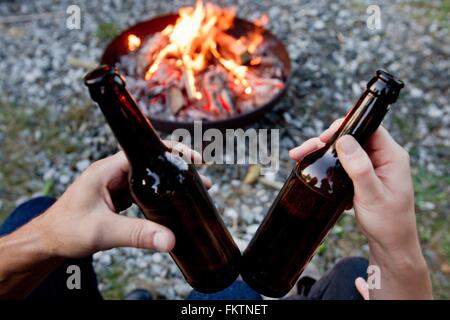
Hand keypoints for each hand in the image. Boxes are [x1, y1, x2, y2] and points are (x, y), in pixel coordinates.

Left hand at [31, 142, 210, 258]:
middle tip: (202, 181)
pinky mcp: (118, 197)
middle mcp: (113, 172)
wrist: (48, 242)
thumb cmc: (66, 230)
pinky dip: (160, 195)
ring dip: (170, 182)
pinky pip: (144, 191)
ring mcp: (116, 184)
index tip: (194, 159)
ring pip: (149, 177)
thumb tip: (170, 240)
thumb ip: (137, 235)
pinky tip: (172, 204)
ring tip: (194, 191)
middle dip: (177, 168)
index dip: (171, 151)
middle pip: (151, 162)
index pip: (144, 149)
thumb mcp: (104, 232)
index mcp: (107, 170)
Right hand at [290, 119, 431, 298]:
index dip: (346, 127)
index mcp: (392, 157)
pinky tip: (313, 171)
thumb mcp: (372, 194)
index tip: (325, 136)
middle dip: (326, 142)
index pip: (369, 129)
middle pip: (352, 138)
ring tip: (299, 158)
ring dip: (322, 154)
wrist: (390, 244)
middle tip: (304, 150)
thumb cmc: (387, 222)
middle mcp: (383, 158)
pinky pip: (343, 164)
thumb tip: (345, 140)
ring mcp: (372, 166)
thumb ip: (360, 167)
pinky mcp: (363, 176)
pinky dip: (327, 165)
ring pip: (344, 151)